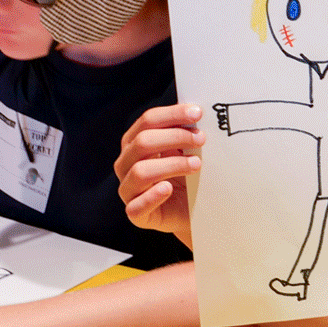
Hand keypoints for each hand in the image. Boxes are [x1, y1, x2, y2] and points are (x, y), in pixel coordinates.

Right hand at [117, 103, 204, 235]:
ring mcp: (128, 190)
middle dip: (175, 137)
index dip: (172, 115)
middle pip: (142, 142)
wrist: (192, 212)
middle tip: (200, 139)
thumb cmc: (187, 177)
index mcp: (135, 143)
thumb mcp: (186, 151)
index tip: (197, 113)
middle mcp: (126, 164)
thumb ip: (186, 133)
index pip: (147, 121)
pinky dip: (152, 196)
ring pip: (140, 171)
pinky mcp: (136, 214)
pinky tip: (168, 188)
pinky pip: (136, 206)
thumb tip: (198, 112)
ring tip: (196, 164)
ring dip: (172, 165)